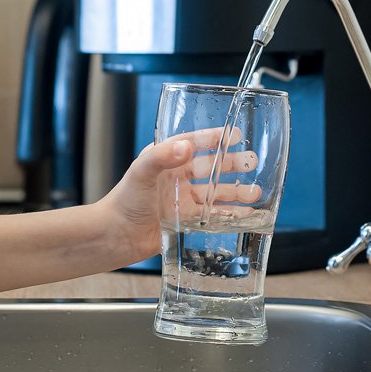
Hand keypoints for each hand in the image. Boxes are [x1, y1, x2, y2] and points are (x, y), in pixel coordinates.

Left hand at [101, 127, 260, 261]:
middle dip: (232, 165)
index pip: (194, 143)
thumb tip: (186, 146)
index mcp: (165, 160)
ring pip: (216, 193)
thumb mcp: (141, 171)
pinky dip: (231, 215)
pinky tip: (247, 215)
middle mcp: (176, 178)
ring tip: (256, 191)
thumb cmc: (123, 201)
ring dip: (236, 192)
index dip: (214, 139)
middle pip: (210, 168)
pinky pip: (213, 216)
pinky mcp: (185, 221)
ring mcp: (182, 200)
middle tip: (252, 162)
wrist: (114, 236)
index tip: (235, 135)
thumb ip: (162, 156)